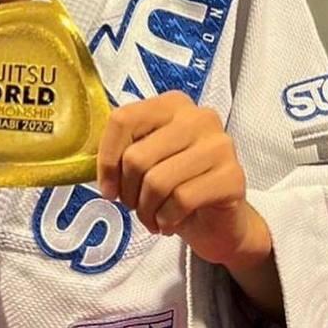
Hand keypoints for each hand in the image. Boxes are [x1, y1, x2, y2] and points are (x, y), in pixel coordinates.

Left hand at [96, 91, 271, 271]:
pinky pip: (181, 200)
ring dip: (146, 210)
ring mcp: (220, 145)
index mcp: (173, 104)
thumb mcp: (147, 162)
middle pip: (137, 156)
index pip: (124, 119)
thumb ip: (125, 151)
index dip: (106, 158)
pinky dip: (167, 219)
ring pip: (158, 181)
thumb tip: (94, 166)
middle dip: (128, 192)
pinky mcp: (232, 176)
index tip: (107, 188)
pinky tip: (170, 222)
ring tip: (151, 218)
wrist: (220, 223)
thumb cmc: (176, 187)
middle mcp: (199, 117)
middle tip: (135, 206)